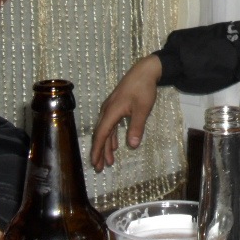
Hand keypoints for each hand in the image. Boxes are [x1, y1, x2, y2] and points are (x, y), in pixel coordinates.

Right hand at [90, 55, 162, 170]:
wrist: (145, 70)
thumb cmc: (143, 89)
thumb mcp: (142, 109)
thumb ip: (136, 127)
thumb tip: (132, 146)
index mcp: (111, 112)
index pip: (101, 135)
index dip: (97, 150)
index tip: (95, 163)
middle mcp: (107, 110)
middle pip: (101, 134)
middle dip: (100, 152)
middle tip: (100, 168)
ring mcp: (111, 108)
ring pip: (105, 130)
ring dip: (106, 145)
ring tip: (109, 161)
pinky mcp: (116, 105)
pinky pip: (110, 124)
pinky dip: (112, 136)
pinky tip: (115, 144)